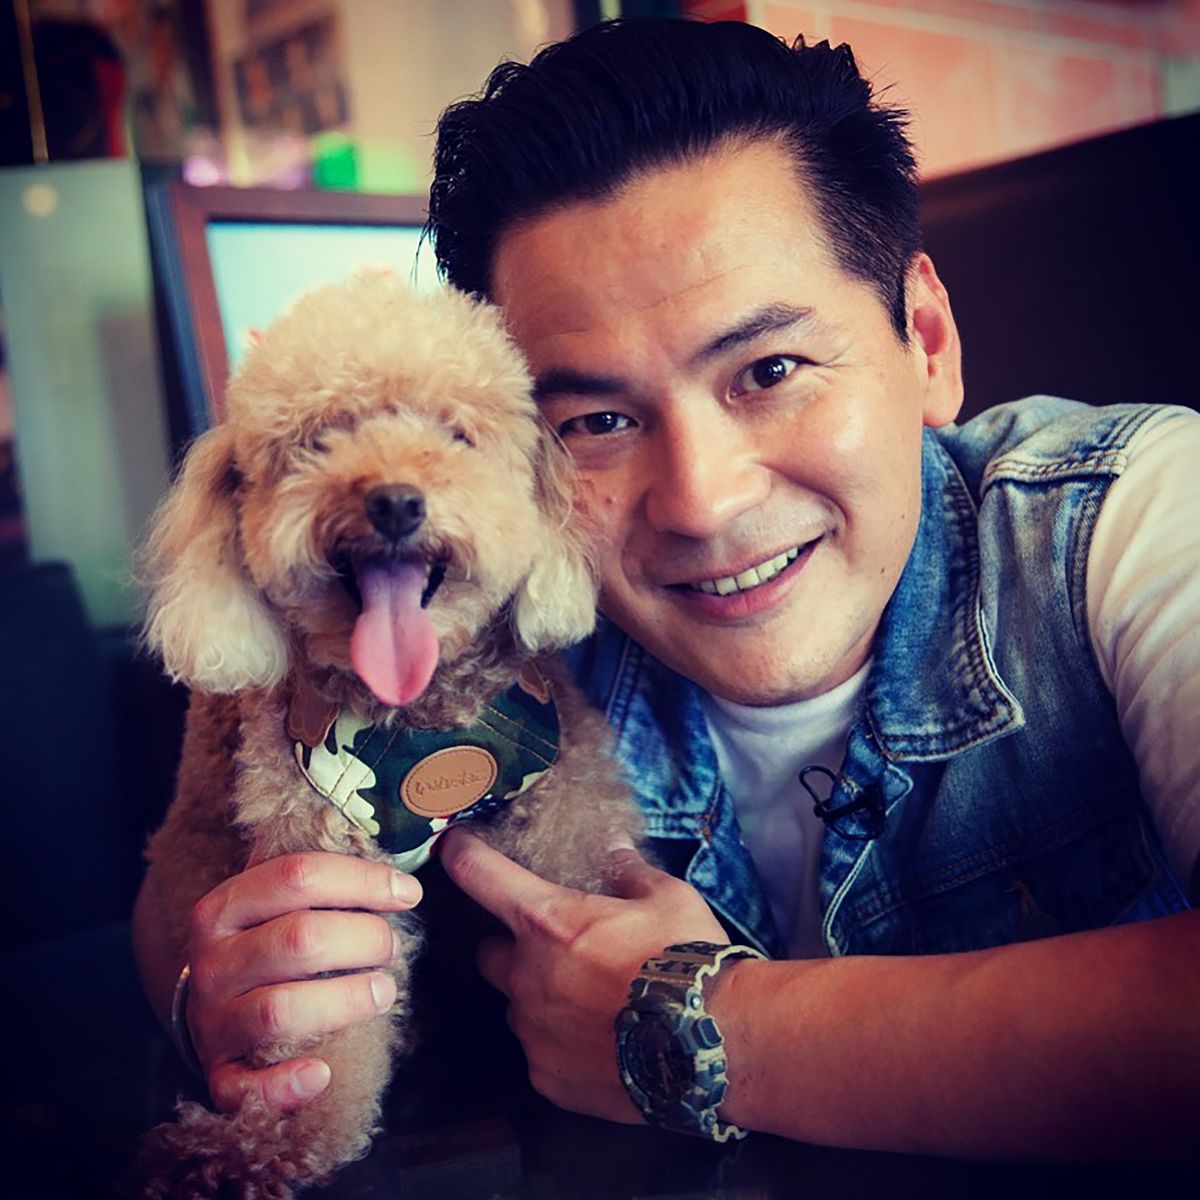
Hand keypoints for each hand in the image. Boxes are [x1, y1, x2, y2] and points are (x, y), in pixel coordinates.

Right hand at [185, 851, 421, 1112]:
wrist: (214, 1012)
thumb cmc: (268, 945)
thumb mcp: (278, 903)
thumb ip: (321, 878)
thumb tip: (388, 856)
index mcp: (225, 907)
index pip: (298, 875)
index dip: (363, 880)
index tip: (409, 892)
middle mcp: (212, 962)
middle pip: (300, 939)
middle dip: (365, 939)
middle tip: (392, 945)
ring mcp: (212, 1022)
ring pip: (282, 1009)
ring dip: (346, 1000)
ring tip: (384, 990)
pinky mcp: (221, 1077)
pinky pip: (249, 1088)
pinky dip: (287, 1083)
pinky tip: (322, 1072)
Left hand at [438, 828, 727, 1122]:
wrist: (715, 1045)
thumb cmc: (688, 962)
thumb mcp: (666, 898)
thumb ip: (627, 871)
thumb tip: (613, 847)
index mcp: (549, 921)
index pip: (480, 875)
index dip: (463, 854)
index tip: (455, 845)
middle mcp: (528, 976)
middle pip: (489, 953)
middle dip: (513, 948)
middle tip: (558, 948)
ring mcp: (534, 1032)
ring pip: (519, 1007)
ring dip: (542, 999)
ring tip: (592, 1001)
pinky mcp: (548, 1079)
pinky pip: (540, 1053)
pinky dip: (561, 1044)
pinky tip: (602, 1040)